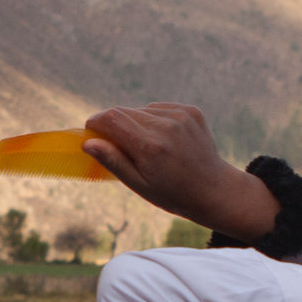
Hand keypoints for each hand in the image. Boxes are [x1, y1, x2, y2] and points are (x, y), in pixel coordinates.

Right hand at [81, 104, 277, 238]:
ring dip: (135, 123)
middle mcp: (166, 126)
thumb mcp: (139, 185)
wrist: (214, 189)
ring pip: (141, 109)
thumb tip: (88, 143)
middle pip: (124, 111)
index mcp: (151, 146)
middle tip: (117, 145)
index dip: (96, 123)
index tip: (91, 132)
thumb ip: (113, 161)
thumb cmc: (172, 193)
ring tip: (147, 147)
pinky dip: (153, 120)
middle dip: (113, 125)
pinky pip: (159, 108)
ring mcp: (181, 115)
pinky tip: (163, 139)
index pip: (111, 118)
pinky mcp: (191, 110)